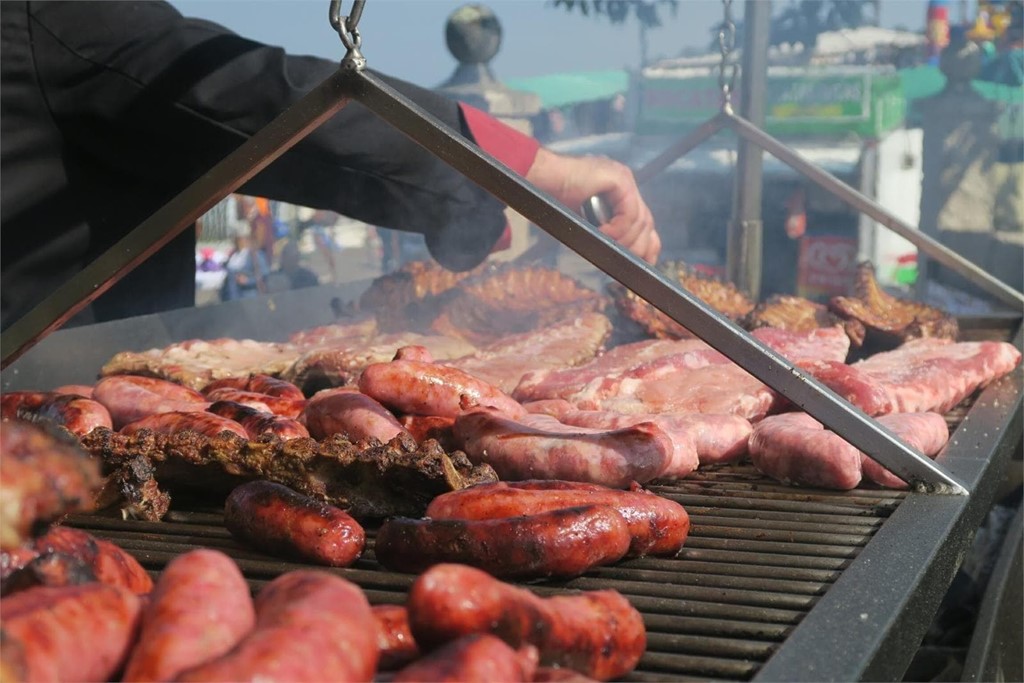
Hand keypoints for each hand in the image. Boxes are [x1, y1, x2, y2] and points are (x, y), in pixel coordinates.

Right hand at [525, 148, 659, 263]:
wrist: (541, 179)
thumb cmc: (553, 199)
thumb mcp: (585, 221)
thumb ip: (605, 232)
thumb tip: (620, 255)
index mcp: (619, 192)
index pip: (643, 221)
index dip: (646, 246)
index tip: (641, 264)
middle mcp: (626, 183)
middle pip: (646, 222)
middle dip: (639, 247)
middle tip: (624, 263)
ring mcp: (624, 179)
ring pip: (640, 220)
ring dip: (624, 240)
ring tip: (606, 248)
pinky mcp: (619, 179)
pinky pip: (629, 212)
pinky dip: (618, 229)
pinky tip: (603, 234)